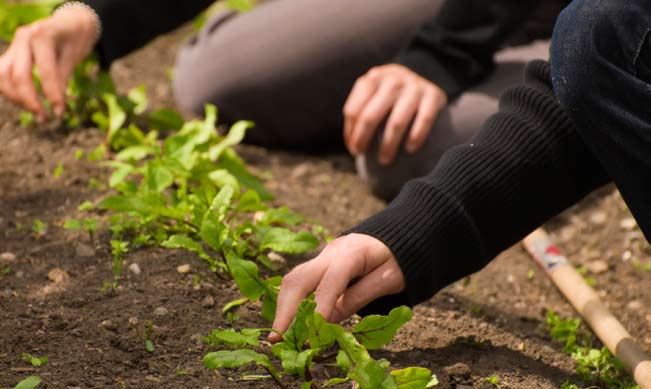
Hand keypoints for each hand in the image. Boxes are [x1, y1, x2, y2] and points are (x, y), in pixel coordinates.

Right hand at [0, 5, 97, 121]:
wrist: (71, 22)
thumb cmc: (76, 39)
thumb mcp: (75, 56)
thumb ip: (62, 78)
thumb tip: (55, 107)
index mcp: (43, 35)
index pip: (45, 71)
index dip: (52, 94)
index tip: (59, 113)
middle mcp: (24, 37)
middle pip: (18, 75)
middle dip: (30, 100)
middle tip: (44, 118)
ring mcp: (15, 44)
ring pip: (3, 75)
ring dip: (15, 97)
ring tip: (35, 111)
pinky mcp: (11, 52)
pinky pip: (2, 73)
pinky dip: (10, 89)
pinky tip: (25, 102)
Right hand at [269, 233, 404, 342]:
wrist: (398, 235)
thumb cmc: (398, 259)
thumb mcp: (388, 279)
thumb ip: (359, 297)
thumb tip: (328, 322)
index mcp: (352, 253)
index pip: (329, 283)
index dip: (319, 309)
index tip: (310, 335)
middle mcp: (330, 252)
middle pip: (299, 278)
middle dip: (285, 310)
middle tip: (276, 338)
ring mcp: (322, 256)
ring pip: (293, 278)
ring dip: (282, 307)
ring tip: (277, 335)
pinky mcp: (319, 264)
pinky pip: (298, 281)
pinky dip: (289, 302)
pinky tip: (286, 322)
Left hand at [343, 64, 447, 164]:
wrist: (427, 75)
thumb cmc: (393, 94)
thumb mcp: (375, 91)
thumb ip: (362, 109)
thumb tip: (352, 144)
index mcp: (373, 78)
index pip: (354, 110)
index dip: (350, 133)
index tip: (354, 149)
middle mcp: (393, 80)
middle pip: (370, 116)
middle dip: (363, 139)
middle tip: (363, 155)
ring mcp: (414, 87)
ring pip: (396, 122)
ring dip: (388, 145)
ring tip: (384, 160)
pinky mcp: (434, 95)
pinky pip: (424, 120)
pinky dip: (416, 137)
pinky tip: (410, 149)